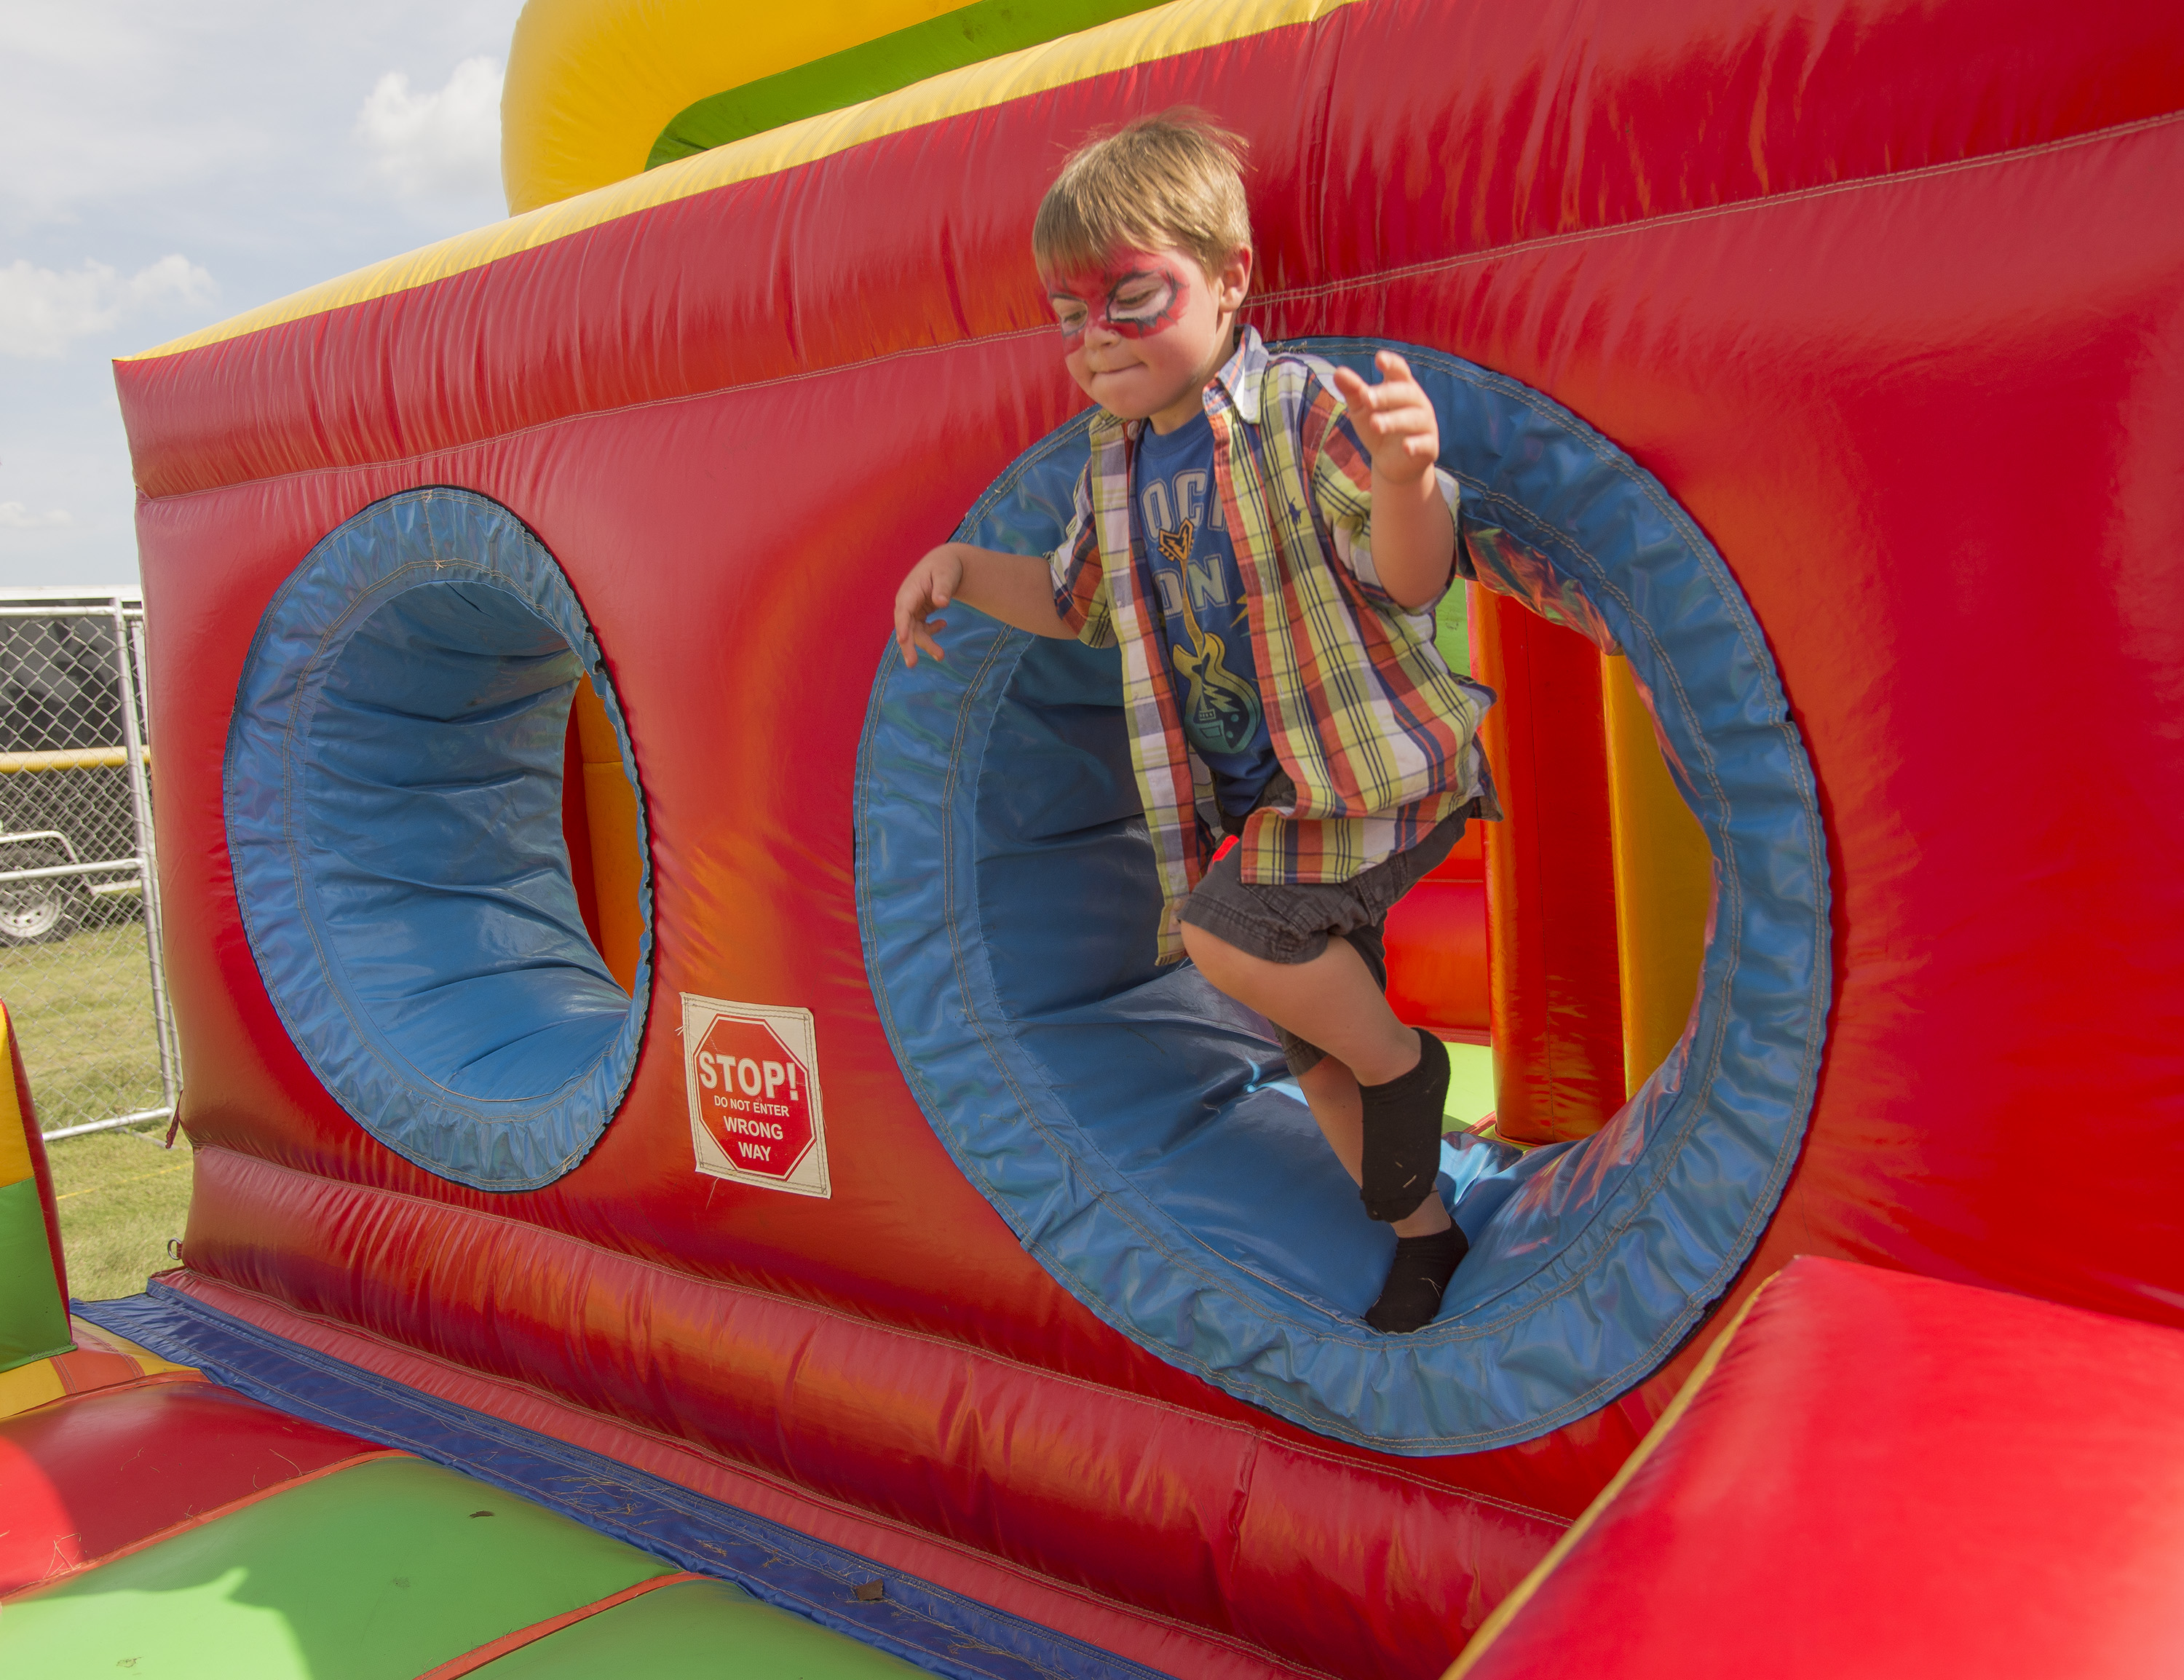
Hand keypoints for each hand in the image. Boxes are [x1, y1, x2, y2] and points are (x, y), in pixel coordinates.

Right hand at [893, 544, 964, 665]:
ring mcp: (911, 609)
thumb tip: (942, 603)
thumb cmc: (945, 567)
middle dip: (909, 646)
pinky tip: (943, 624)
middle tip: (912, 663)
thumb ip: (943, 588)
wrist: (945, 564)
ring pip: (914, 632)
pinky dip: (932, 631)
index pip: (903, 612)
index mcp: (909, 592)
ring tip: (941, 656)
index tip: (902, 640)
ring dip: (926, 644)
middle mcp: (906, 603)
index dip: (901, 626)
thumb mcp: (946, 575)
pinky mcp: (917, 613)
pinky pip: (921, 629)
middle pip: (905, 627)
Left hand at [1332, 351, 1439, 484]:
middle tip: (1366, 398)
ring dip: (1394, 420)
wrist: (1392, 464)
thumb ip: (1353, 391)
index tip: (1379, 359)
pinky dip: (1417, 445)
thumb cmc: (1377, 429)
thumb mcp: (1362, 410)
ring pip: (1413, 418)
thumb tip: (1338, 372)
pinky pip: (1426, 443)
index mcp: (1401, 388)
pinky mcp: (1429, 447)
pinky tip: (1407, 447)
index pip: (1399, 371)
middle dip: (1386, 395)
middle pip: (1406, 393)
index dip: (1392, 364)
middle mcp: (1417, 403)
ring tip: (1374, 424)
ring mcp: (1426, 425)